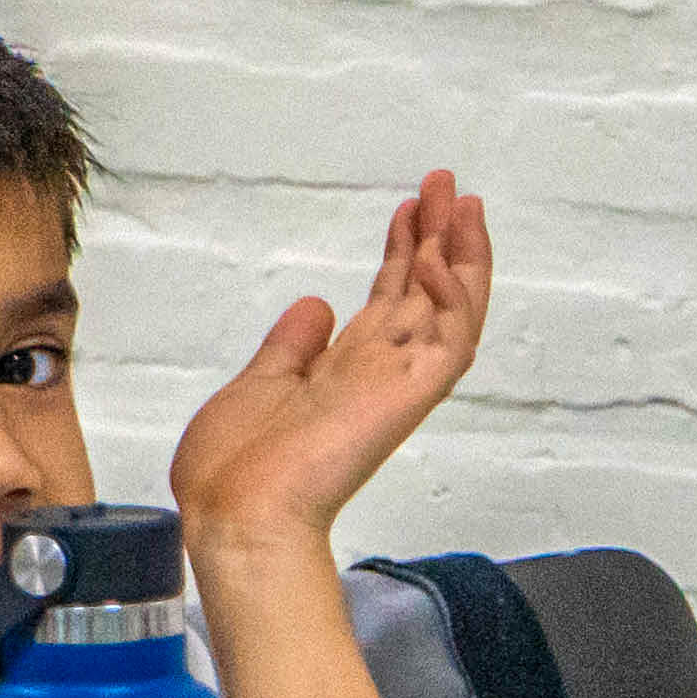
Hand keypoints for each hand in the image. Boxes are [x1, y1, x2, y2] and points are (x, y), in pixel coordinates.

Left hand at [168, 173, 488, 546]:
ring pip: (451, 310)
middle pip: (424, 294)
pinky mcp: (411, 396)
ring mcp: (400, 384)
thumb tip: (317, 305)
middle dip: (437, 236)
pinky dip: (454, 298)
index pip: (388, 302)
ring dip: (462, 255)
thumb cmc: (235, 467)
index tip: (408, 209)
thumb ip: (293, 345)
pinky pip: (450, 341)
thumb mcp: (257, 383)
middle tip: (444, 183)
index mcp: (343, 372)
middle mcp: (380, 373)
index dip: (401, 253)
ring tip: (460, 201)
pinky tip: (440, 256)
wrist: (236, 514)